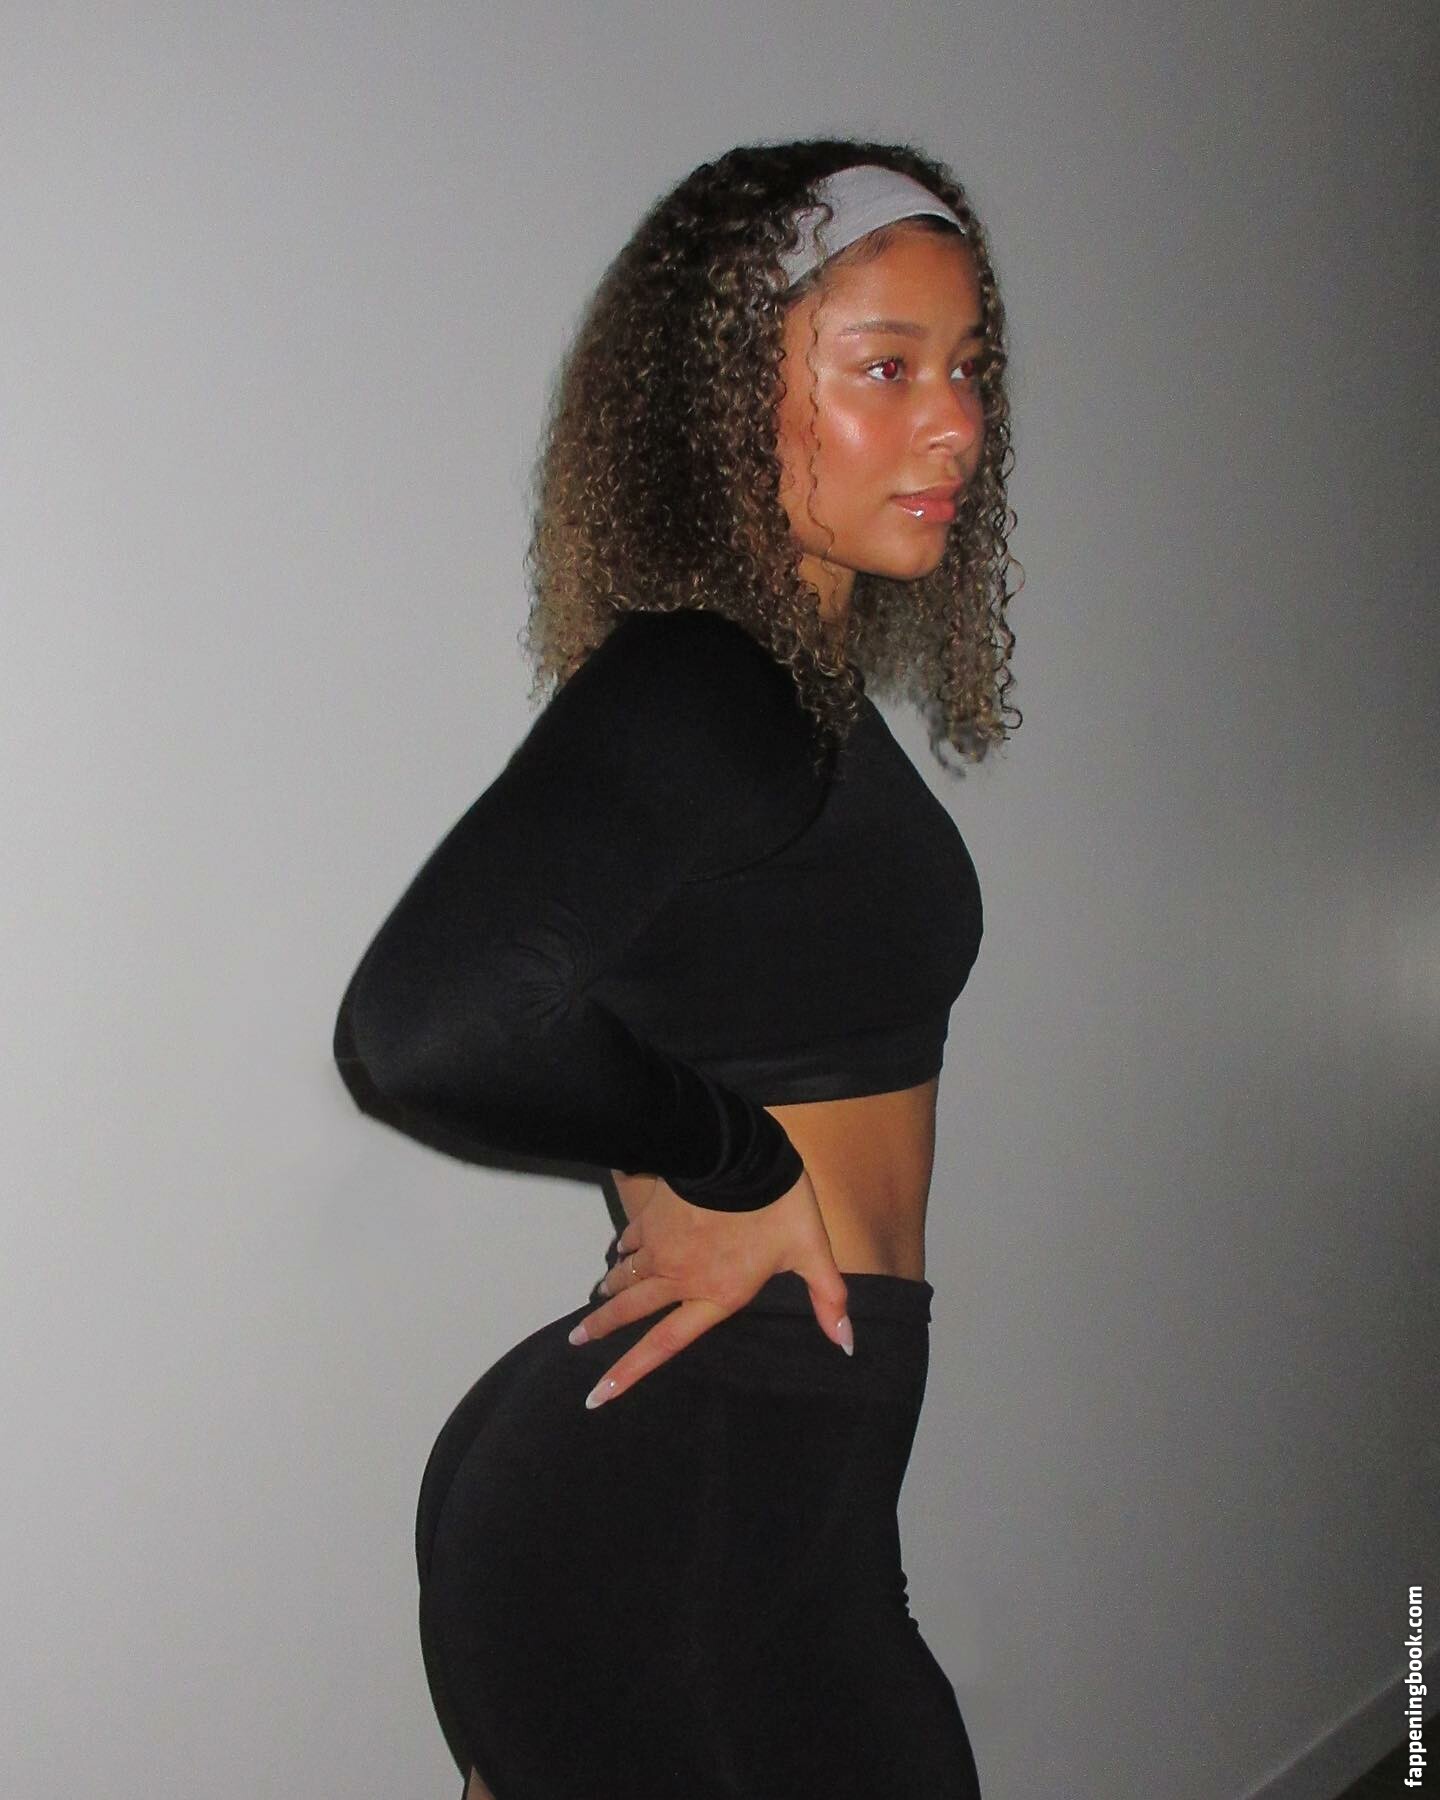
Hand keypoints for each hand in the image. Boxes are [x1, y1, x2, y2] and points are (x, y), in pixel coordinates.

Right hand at [568, 1167, 851, 1408]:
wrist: (738, 1155)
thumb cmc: (777, 1207)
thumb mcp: (811, 1252)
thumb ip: (828, 1299)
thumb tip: (846, 1343)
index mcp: (714, 1295)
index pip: (664, 1344)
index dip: (629, 1371)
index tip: (599, 1392)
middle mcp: (678, 1278)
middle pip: (631, 1311)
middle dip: (602, 1329)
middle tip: (576, 1341)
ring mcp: (660, 1247)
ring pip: (626, 1276)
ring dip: (610, 1291)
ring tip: (595, 1301)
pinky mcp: (653, 1217)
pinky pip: (631, 1240)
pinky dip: (623, 1250)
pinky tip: (618, 1252)